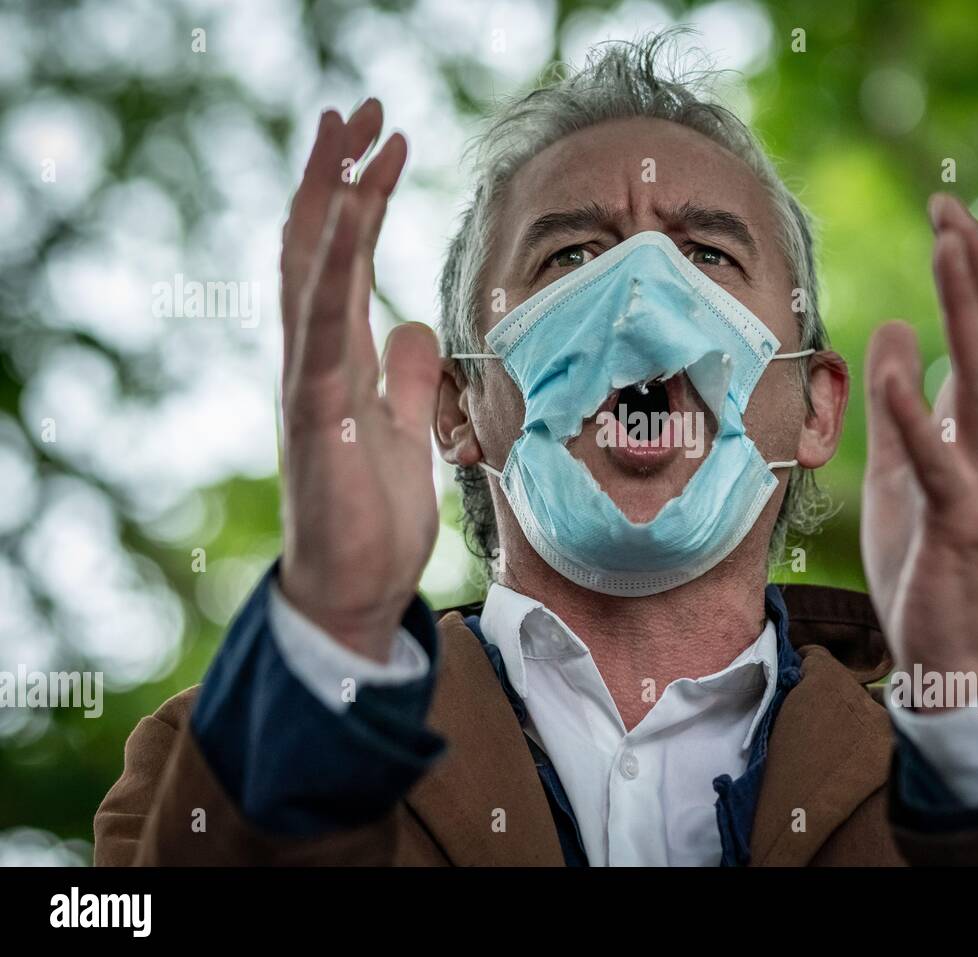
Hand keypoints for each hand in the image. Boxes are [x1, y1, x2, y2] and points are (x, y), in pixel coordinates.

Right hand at [278, 99, 442, 661]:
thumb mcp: (408, 432)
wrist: (353, 591)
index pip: (342, 260)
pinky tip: (346, 214)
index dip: (359, 197)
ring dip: (333, 194)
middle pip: (316, 244)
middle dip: (337, 171)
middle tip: (360, 105)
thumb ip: (407, 379)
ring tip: (354, 128)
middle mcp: (316, 357)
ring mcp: (308, 380)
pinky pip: (321, 327)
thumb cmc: (373, 517)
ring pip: (310, 268)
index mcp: (341, 358)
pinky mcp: (315, 412)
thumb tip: (416, 326)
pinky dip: (332, 267)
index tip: (384, 141)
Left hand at [861, 194, 977, 682]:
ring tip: (945, 249)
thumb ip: (896, 402)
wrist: (944, 649)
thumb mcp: (898, 464)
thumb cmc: (924, 556)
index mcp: (977, 425)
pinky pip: (939, 461)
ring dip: (967, 310)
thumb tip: (889, 323)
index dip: (976, 269)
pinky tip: (894, 368)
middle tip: (949, 208)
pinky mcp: (958, 523)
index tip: (946, 211)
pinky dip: (916, 412)